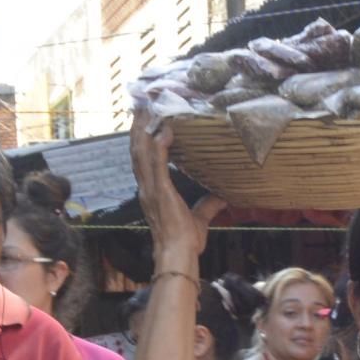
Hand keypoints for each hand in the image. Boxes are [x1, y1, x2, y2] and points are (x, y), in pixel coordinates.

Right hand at [130, 123, 224, 264]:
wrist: (179, 254)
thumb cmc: (185, 241)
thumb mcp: (199, 218)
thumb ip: (208, 205)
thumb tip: (222, 197)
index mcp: (152, 192)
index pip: (143, 160)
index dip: (141, 139)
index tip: (143, 121)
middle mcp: (147, 187)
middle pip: (137, 150)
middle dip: (138, 127)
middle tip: (141, 105)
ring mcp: (150, 189)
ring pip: (141, 152)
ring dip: (143, 129)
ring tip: (146, 109)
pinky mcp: (159, 191)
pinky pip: (155, 163)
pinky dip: (158, 145)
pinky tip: (163, 130)